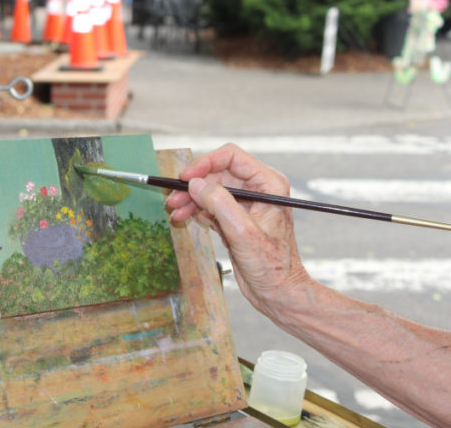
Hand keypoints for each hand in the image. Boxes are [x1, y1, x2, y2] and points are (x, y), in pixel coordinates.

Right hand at [166, 144, 311, 315]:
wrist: (277, 292)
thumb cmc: (272, 266)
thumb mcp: (243, 233)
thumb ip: (219, 204)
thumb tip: (195, 184)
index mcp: (268, 184)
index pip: (232, 157)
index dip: (205, 163)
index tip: (185, 177)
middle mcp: (258, 189)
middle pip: (217, 173)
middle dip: (194, 185)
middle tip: (173, 198)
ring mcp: (246, 204)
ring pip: (211, 190)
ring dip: (191, 199)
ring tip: (175, 211)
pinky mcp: (236, 218)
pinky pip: (211, 205)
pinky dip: (196, 210)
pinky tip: (185, 218)